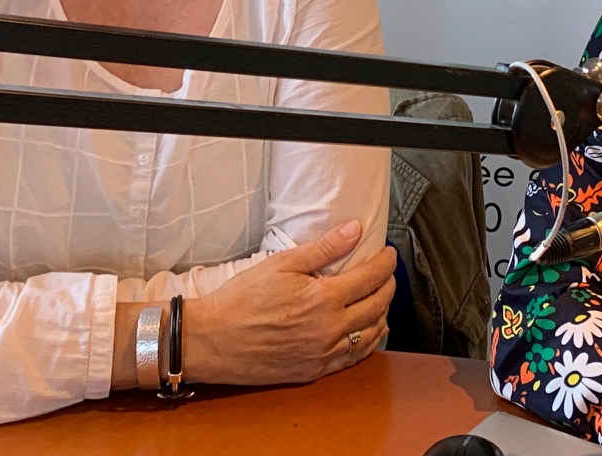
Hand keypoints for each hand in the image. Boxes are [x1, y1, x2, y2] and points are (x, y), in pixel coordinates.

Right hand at [186, 220, 396, 385]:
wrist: (212, 340)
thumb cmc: (242, 300)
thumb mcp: (282, 264)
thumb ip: (324, 248)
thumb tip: (355, 230)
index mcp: (323, 300)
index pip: (370, 278)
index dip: (385, 263)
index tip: (389, 254)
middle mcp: (329, 330)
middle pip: (376, 306)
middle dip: (388, 286)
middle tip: (388, 274)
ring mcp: (323, 354)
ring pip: (370, 335)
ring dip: (383, 315)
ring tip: (383, 300)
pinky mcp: (313, 371)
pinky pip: (353, 359)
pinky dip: (368, 344)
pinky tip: (369, 334)